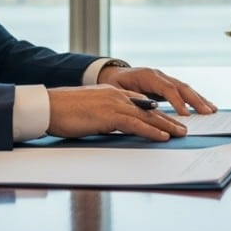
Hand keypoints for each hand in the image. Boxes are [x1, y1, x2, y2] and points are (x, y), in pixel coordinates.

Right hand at [47, 84, 187, 140]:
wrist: (48, 106)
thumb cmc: (64, 112)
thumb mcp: (91, 111)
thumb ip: (106, 115)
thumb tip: (115, 126)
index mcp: (113, 93)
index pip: (141, 104)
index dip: (157, 114)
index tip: (170, 121)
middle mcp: (117, 95)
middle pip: (149, 110)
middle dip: (168, 120)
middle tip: (183, 128)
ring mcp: (114, 104)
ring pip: (147, 116)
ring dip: (166, 126)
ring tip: (181, 133)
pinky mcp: (109, 115)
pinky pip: (136, 124)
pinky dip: (151, 131)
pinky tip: (163, 137)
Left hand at [97, 66, 216, 114]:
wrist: (114, 75)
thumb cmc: (114, 85)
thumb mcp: (117, 91)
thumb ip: (132, 99)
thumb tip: (145, 108)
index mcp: (148, 76)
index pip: (167, 88)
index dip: (177, 102)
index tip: (186, 115)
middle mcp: (160, 75)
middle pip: (181, 87)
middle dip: (195, 100)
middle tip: (207, 113)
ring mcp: (165, 79)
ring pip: (186, 88)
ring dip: (199, 100)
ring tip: (212, 110)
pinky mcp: (168, 85)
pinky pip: (184, 92)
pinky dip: (196, 99)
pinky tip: (206, 106)